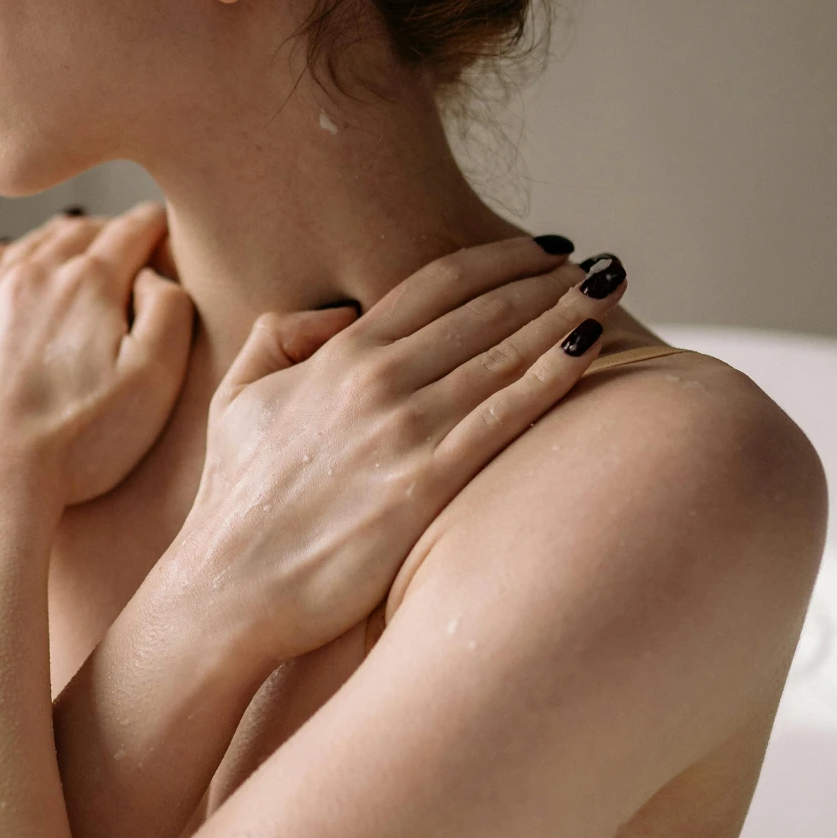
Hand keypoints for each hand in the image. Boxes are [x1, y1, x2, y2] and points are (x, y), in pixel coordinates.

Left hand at [0, 205, 194, 511]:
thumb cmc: (80, 442)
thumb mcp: (154, 380)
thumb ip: (169, 311)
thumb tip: (152, 273)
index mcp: (89, 283)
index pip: (131, 231)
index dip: (155, 224)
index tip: (166, 226)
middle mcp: (32, 275)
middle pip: (79, 233)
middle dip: (109, 232)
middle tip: (128, 240)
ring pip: (28, 247)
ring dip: (58, 243)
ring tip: (77, 249)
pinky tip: (7, 263)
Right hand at [175, 237, 625, 664]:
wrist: (228, 588)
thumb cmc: (235, 502)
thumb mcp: (236, 398)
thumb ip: (280, 337)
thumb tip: (337, 313)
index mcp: (338, 355)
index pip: (437, 284)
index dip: (498, 258)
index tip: (542, 249)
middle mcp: (377, 380)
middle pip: (484, 310)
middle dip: (547, 280)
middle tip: (596, 265)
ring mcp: (405, 431)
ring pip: (504, 354)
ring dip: (563, 314)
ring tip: (608, 291)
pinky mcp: (425, 485)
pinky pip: (504, 416)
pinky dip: (553, 374)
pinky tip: (590, 348)